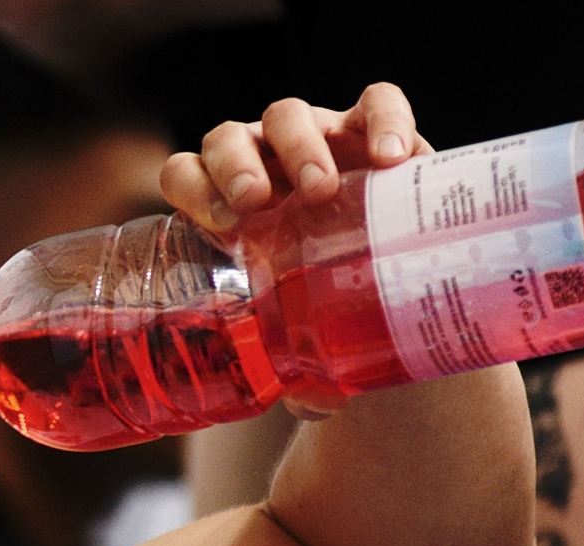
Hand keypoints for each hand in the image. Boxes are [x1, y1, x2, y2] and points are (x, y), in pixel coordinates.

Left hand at [160, 83, 430, 418]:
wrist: (398, 278)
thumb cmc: (328, 306)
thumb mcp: (303, 337)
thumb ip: (297, 371)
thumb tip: (314, 404)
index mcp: (224, 206)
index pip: (185, 175)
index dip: (191, 188)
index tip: (219, 225)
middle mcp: (262, 164)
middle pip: (228, 139)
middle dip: (234, 166)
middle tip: (256, 206)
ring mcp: (317, 138)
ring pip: (289, 116)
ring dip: (297, 145)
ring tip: (320, 189)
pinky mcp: (376, 129)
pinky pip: (377, 102)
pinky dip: (382, 119)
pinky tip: (390, 157)